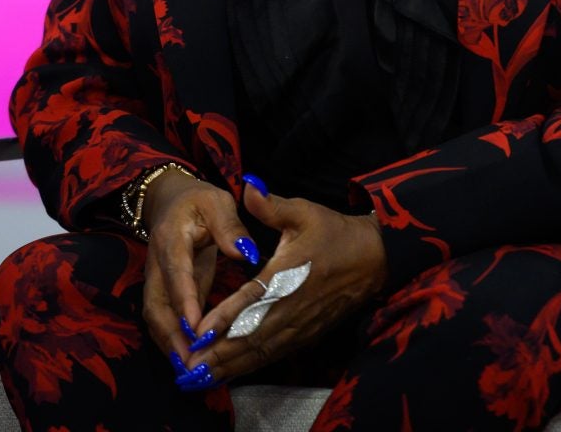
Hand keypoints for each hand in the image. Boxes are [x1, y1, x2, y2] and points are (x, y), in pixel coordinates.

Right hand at [140, 171, 262, 373]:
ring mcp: (156, 280)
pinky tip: (190, 358)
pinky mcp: (163, 292)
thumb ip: (230, 226)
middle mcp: (157, 263)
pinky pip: (164, 320)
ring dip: (171, 344)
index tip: (196, 327)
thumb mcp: (217, 202)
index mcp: (171, 238)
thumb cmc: (199, 201)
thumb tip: (246, 252)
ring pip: (156, 317)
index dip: (184, 300)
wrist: (172, 201)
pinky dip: (174, 341)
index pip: (176, 272)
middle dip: (172, 336)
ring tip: (191, 369)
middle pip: (157, 305)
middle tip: (192, 362)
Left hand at [178, 177, 387, 390]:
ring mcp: (299, 325)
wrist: (373, 259)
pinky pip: (272, 354)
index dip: (225, 316)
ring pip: (259, 350)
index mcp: (288, 273)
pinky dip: (248, 366)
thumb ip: (271, 205)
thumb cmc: (334, 232)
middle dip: (218, 352)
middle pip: (251, 334)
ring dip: (229, 365)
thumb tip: (248, 183)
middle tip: (186, 365)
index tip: (199, 330)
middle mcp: (292, 305)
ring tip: (198, 377)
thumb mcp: (304, 211)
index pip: (252, 298)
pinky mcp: (305, 335)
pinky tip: (227, 373)